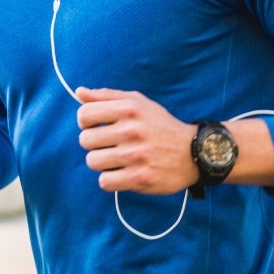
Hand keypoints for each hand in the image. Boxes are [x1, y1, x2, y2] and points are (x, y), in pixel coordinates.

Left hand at [75, 87, 197, 194]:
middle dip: (94, 143)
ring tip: (116, 159)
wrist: (195, 152)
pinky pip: (105, 181)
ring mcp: (136, 156)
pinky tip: (122, 172)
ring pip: (93, 162)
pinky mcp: (140, 178)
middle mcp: (131, 131)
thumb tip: (79, 92)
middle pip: (85, 140)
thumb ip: (107, 96)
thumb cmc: (160, 125)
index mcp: (129, 109)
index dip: (86, 122)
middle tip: (109, 144)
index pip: (84, 114)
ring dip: (101, 162)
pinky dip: (110, 179)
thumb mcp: (138, 103)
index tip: (97, 126)